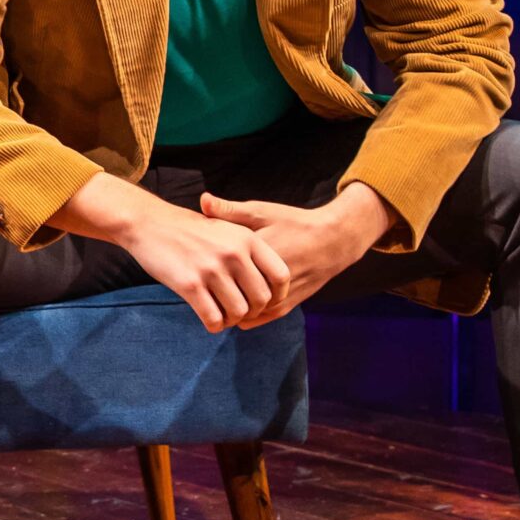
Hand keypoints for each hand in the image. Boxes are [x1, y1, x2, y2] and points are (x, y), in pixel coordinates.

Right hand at [114, 197, 292, 332]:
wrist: (149, 223)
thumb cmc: (188, 228)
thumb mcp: (225, 227)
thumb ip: (247, 249)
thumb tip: (267, 280)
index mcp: (247, 239)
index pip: (280, 276)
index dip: (278, 295)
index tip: (267, 301)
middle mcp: (233, 254)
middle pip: (261, 299)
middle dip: (253, 312)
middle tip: (240, 311)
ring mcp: (211, 270)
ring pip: (238, 312)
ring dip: (232, 320)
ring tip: (224, 316)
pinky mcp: (190, 285)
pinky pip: (213, 318)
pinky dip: (215, 325)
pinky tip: (210, 321)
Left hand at [197, 183, 392, 324]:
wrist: (332, 242)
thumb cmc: (292, 223)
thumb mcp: (261, 212)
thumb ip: (230, 210)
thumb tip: (202, 199)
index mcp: (257, 257)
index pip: (218, 275)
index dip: (199, 272)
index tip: (187, 266)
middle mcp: (267, 282)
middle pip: (226, 298)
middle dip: (209, 292)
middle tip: (193, 283)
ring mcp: (277, 299)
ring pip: (240, 314)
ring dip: (225, 306)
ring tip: (209, 293)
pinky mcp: (285, 308)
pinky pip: (254, 320)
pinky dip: (240, 315)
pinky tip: (230, 302)